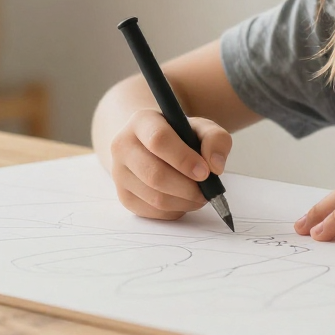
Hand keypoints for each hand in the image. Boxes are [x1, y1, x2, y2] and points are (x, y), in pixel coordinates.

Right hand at [103, 108, 231, 220]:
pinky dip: (175, 211)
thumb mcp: (201, 128)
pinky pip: (153, 213)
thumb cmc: (179, 136)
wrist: (151, 145)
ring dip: (185, 202)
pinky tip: (183, 199)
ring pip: (155, 198)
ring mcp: (119, 174)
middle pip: (155, 175)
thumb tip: (215, 166)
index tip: (205, 172)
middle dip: (188, 188)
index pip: (159, 140)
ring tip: (200, 195)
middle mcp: (123, 146)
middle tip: (207, 191)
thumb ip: (215, 139)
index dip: (184, 159)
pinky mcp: (124, 197)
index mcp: (141, 122)